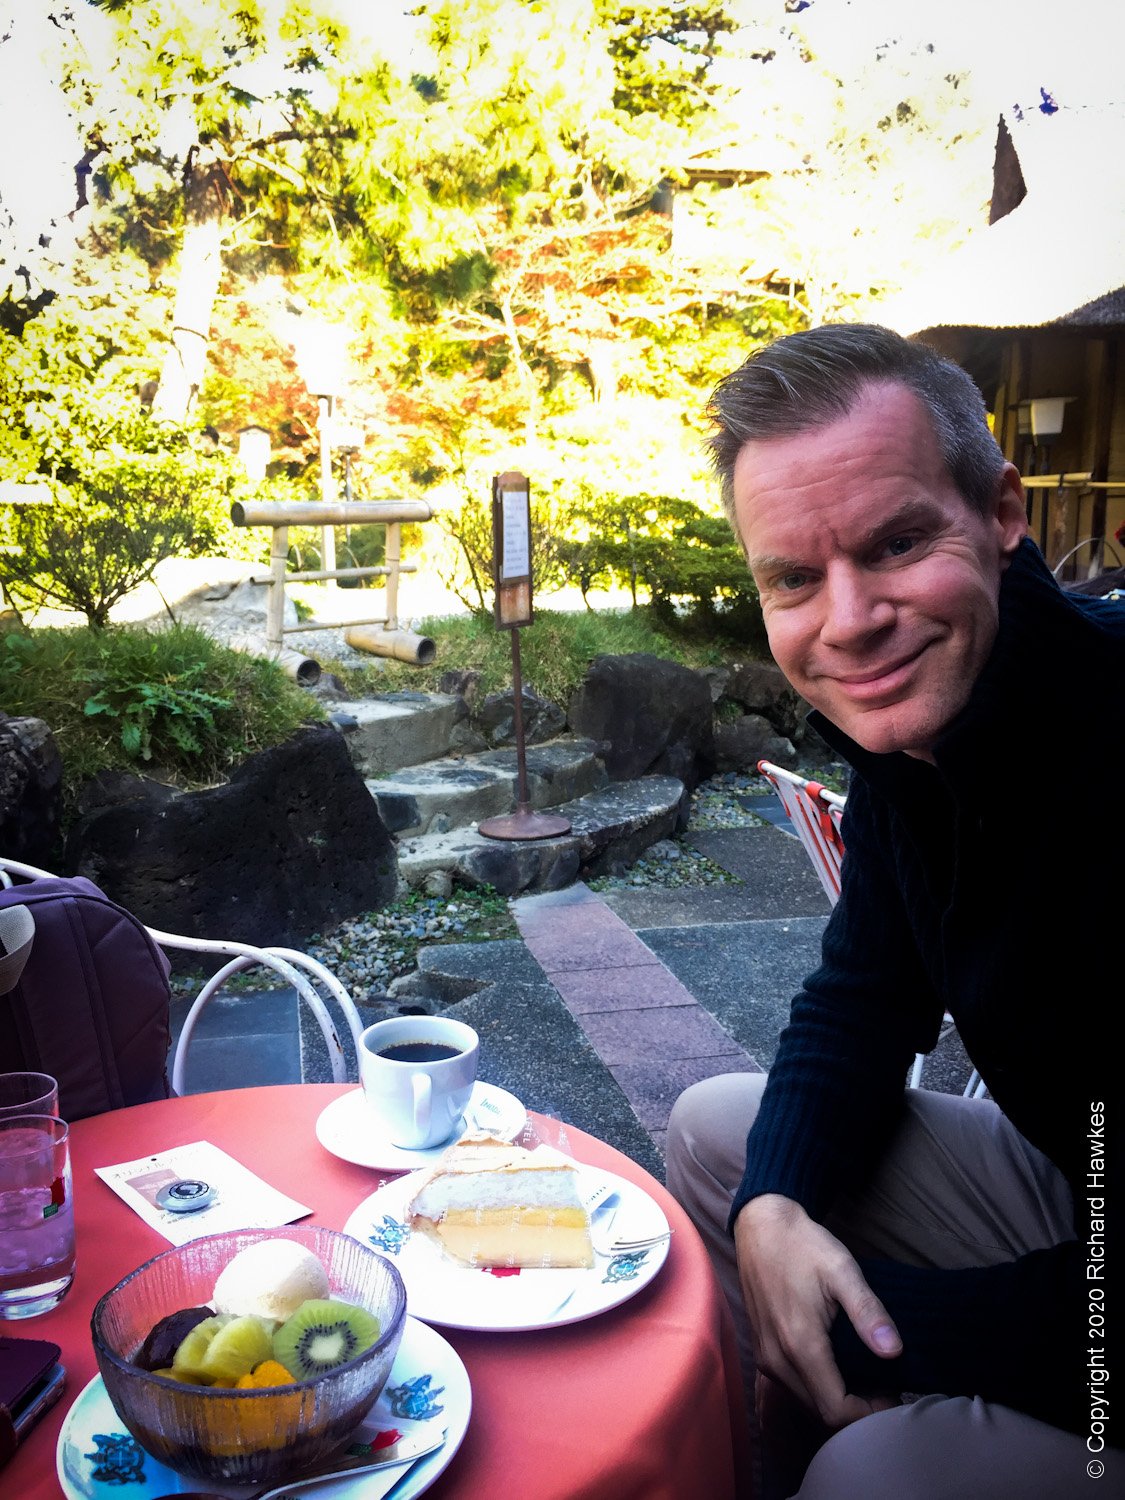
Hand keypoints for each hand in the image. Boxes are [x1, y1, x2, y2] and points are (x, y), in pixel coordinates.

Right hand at [734, 1194, 901, 1427]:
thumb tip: (894, 1351)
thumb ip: (867, 1311)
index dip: (868, 1413)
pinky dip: (818, 1387)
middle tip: (885, 1385)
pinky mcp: (762, 1349)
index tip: (893, 1393)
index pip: (836, 1410)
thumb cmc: (803, 1245)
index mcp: (800, 1344)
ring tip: (867, 1376)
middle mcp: (777, 1360)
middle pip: (821, 1412)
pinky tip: (839, 1365)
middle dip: (856, 1409)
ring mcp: (766, 1356)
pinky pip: (793, 1385)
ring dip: (836, 1399)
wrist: (761, 1225)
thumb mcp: (842, 1269)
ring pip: (806, 1401)